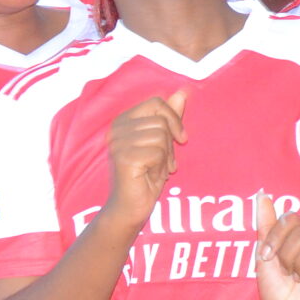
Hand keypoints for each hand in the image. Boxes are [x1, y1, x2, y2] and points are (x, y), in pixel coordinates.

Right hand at [105, 92, 187, 221]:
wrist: (130, 207)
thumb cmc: (147, 175)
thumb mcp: (162, 143)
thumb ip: (169, 117)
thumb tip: (182, 92)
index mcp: (123, 120)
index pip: (156, 103)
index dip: (174, 119)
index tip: (181, 139)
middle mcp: (117, 129)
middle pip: (161, 121)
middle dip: (170, 145)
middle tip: (162, 163)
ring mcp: (118, 142)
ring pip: (161, 136)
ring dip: (166, 157)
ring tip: (155, 170)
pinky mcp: (124, 157)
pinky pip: (158, 153)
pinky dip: (161, 168)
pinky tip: (150, 177)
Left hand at [253, 194, 299, 299]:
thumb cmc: (280, 294)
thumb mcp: (265, 260)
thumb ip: (265, 227)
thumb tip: (261, 195)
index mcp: (296, 237)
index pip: (289, 218)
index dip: (275, 237)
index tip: (267, 257)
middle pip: (299, 230)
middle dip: (285, 256)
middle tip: (288, 274)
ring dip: (298, 268)